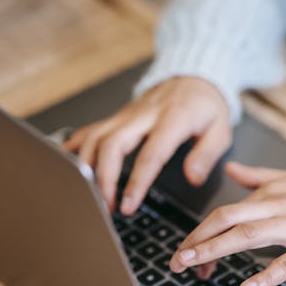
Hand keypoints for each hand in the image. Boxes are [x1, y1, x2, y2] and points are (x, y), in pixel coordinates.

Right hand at [63, 76, 231, 212]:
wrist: (193, 78)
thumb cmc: (205, 107)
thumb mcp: (221, 130)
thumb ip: (206, 155)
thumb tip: (192, 178)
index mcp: (173, 119)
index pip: (151, 153)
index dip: (136, 181)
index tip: (128, 205)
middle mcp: (144, 115)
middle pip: (112, 143)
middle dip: (103, 178)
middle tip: (106, 207)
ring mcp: (126, 115)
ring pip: (95, 137)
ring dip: (87, 169)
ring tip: (91, 199)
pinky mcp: (116, 118)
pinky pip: (89, 131)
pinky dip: (74, 149)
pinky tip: (64, 168)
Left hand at [169, 161, 285, 285]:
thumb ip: (259, 176)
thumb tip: (231, 170)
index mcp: (271, 191)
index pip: (225, 211)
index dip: (201, 232)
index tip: (186, 249)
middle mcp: (278, 205)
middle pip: (227, 220)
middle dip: (197, 241)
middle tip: (176, 261)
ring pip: (247, 236)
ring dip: (215, 251)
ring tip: (194, 267)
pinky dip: (266, 275)